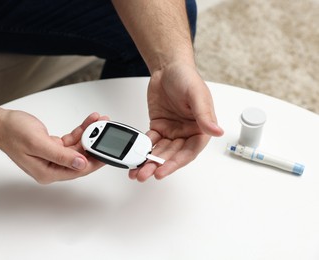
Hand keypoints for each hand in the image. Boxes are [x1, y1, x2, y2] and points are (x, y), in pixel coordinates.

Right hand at [0, 111, 107, 183]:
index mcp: (47, 172)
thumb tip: (80, 163)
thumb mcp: (38, 144)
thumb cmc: (12, 133)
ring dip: (89, 135)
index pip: (78, 170)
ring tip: (99, 122)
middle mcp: (51, 166)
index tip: (107, 153)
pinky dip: (80, 131)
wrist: (0, 123)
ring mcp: (52, 157)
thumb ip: (61, 155)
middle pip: (80, 159)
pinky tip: (88, 122)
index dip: (94, 161)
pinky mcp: (52, 147)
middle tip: (106, 133)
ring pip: (77, 148)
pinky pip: (71, 140)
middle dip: (94, 145)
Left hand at [129, 62, 223, 181]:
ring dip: (148, 162)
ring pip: (160, 151)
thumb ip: (205, 115)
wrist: (168, 67)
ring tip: (137, 172)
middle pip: (172, 155)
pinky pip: (150, 141)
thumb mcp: (197, 94)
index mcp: (200, 129)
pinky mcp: (158, 127)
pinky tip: (134, 156)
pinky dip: (142, 149)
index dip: (175, 163)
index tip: (162, 171)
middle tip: (144, 174)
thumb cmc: (186, 77)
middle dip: (158, 166)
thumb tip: (216, 131)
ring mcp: (172, 132)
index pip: (189, 152)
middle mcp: (186, 133)